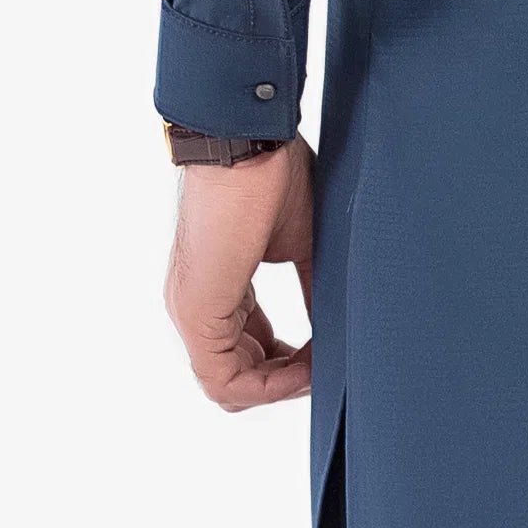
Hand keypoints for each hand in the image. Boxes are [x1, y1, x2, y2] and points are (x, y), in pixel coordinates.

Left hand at [164, 136, 315, 408]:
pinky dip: (270, 384)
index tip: (327, 353)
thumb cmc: (272, 176)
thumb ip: (311, 293)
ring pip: (228, 386)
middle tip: (328, 364)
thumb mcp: (301, 247)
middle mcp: (197, 305)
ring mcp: (192, 312)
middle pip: (236, 377)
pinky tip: (308, 364)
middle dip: (287, 380)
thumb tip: (334, 331)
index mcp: (217, 288)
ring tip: (321, 364)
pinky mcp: (198, 313)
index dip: (289, 365)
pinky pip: (225, 379)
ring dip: (281, 386)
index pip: (246, 352)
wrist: (249, 141)